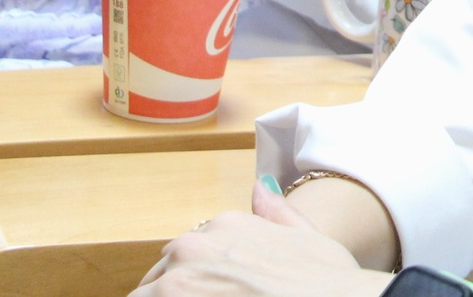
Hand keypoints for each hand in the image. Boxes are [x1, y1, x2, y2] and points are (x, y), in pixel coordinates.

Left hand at [130, 179, 391, 296]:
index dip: (194, 285)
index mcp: (226, 225)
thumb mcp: (306, 236)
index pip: (185, 257)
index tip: (213, 295)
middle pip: (159, 280)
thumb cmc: (326, 281)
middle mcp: (194, 246)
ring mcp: (178, 278)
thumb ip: (276, 212)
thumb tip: (261, 187)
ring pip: (146, 296)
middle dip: (173, 296)